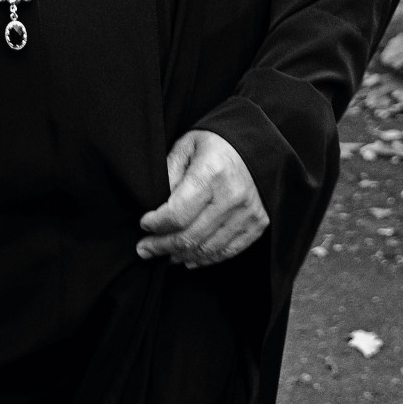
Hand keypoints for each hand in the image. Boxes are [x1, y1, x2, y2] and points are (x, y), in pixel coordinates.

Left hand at [137, 130, 268, 268]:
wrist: (258, 144)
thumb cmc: (217, 144)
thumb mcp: (186, 146)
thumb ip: (169, 174)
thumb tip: (156, 207)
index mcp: (212, 172)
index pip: (177, 213)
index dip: (156, 224)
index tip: (144, 224)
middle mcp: (232, 196)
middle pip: (190, 236)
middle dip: (161, 246)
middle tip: (145, 249)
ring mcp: (247, 213)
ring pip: (207, 249)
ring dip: (181, 255)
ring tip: (165, 254)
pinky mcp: (257, 224)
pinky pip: (227, 252)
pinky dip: (205, 259)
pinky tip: (189, 257)